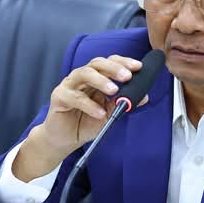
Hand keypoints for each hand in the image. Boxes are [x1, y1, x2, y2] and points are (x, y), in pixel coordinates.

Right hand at [13, 55, 142, 180]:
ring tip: (114, 90)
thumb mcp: (109, 113)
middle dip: (114, 68)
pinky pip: (74, 97)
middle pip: (97, 63)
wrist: (65, 139)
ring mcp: (69, 85)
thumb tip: (144, 96)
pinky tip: (99, 113)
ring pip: (84, 74)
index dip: (123, 62)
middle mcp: (82, 77)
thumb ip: (123, 103)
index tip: (138, 67)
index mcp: (95, 77)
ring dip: (101, 80)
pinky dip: (89, 105)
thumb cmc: (86, 122)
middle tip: (128, 76)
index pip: (109, 62)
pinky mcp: (59, 96)